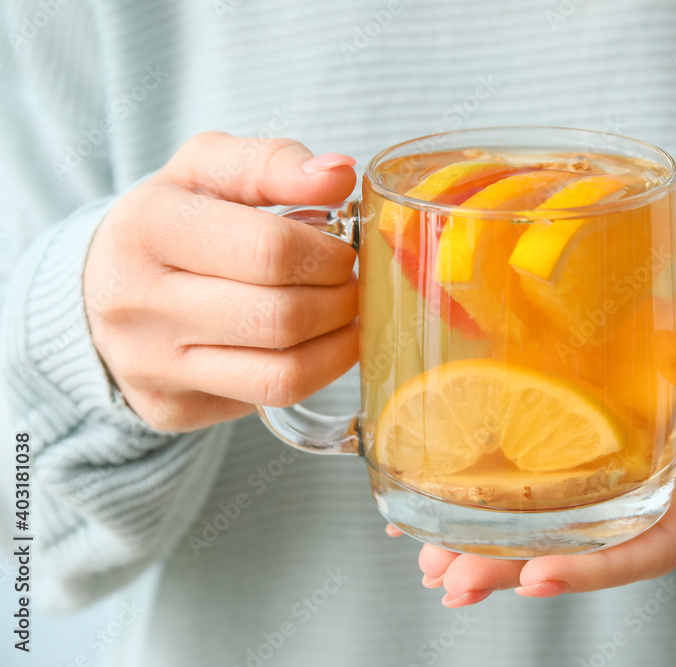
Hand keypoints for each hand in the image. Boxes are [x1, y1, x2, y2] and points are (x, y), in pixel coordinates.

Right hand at [83, 132, 358, 431]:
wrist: (96, 289)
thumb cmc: (171, 222)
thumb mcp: (208, 168)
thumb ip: (274, 163)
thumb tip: (340, 175)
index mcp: (148, 226)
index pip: (270, 251)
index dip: (327, 255)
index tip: (342, 251)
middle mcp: (137, 302)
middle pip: (281, 317)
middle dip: (340, 301)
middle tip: (350, 286)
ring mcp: (150, 365)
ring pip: (281, 375)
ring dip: (338, 345)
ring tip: (343, 316)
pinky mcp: (169, 409)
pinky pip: (266, 400)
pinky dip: (312, 374)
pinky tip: (313, 346)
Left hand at [392, 278, 675, 606]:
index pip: (654, 543)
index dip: (599, 566)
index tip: (540, 574)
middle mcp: (650, 494)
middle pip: (586, 549)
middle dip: (518, 570)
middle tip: (457, 579)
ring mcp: (612, 481)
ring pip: (551, 530)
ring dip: (489, 552)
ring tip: (433, 565)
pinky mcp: (577, 455)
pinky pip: (531, 494)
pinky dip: (482, 510)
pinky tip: (432, 519)